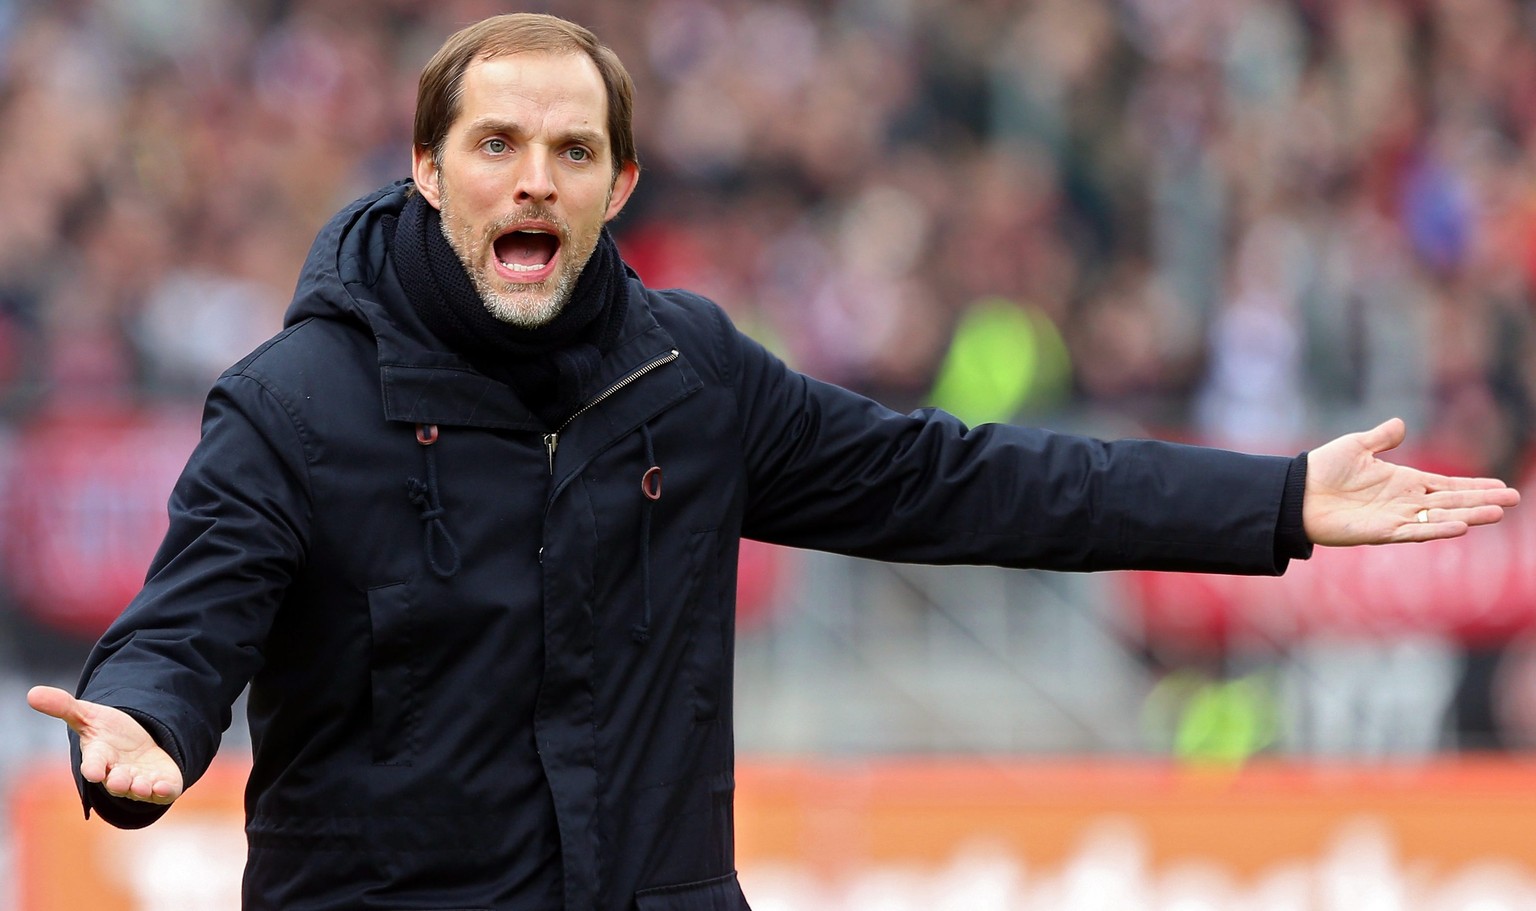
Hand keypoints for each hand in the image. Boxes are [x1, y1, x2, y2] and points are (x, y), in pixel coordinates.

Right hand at [27, 685, 182, 804]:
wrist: (139, 746)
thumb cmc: (110, 734)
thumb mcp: (90, 715)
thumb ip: (64, 707)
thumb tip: (31, 693)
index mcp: (99, 759)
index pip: (93, 764)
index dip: (93, 768)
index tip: (93, 772)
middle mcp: (118, 774)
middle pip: (116, 782)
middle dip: (119, 782)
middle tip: (120, 779)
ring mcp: (139, 782)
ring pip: (139, 790)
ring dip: (140, 789)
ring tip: (143, 785)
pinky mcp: (161, 784)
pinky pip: (164, 792)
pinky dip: (164, 791)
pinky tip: (165, 787)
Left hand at [1303, 418, 1519, 545]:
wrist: (1296, 492)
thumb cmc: (1323, 469)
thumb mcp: (1357, 445)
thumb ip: (1381, 438)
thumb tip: (1400, 423)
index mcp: (1404, 481)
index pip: (1447, 485)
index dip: (1474, 486)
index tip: (1501, 487)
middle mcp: (1405, 501)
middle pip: (1452, 502)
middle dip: (1482, 501)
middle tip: (1514, 500)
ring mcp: (1396, 517)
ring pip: (1440, 517)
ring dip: (1468, 516)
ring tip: (1497, 513)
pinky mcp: (1381, 532)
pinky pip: (1415, 531)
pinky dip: (1437, 528)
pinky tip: (1459, 526)